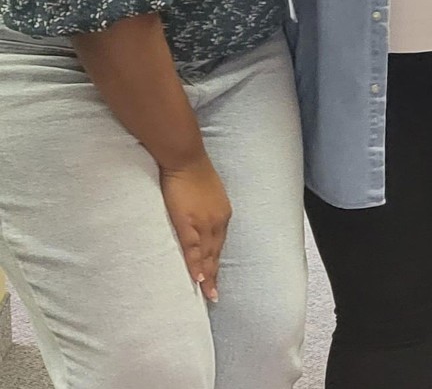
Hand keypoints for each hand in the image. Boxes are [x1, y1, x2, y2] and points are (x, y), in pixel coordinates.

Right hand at [159, 154, 231, 302]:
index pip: (220, 244)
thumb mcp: (205, 194)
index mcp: (222, 214)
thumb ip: (205, 210)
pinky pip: (193, 249)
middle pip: (217, 253)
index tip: (216, 279)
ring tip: (207, 295)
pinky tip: (197, 279)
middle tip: (214, 296)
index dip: (217, 262)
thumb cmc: (192, 172)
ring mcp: (205, 222)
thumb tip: (200, 219)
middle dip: (214, 275)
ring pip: (208, 255)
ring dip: (207, 276)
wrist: (185, 158)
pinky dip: (196, 264)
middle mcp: (218, 220)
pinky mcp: (188, 222)